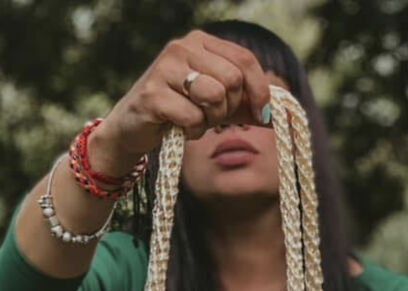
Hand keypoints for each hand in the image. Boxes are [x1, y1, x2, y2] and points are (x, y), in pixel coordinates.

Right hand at [93, 29, 272, 162]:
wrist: (131, 127)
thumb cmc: (177, 113)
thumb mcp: (215, 105)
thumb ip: (245, 104)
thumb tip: (277, 114)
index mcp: (201, 42)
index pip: (244, 60)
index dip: (260, 90)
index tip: (262, 115)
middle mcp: (183, 47)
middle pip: (232, 80)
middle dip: (229, 108)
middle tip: (212, 117)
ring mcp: (165, 68)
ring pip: (214, 97)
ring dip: (210, 120)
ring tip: (194, 121)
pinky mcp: (153, 94)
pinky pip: (192, 117)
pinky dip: (191, 131)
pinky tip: (178, 128)